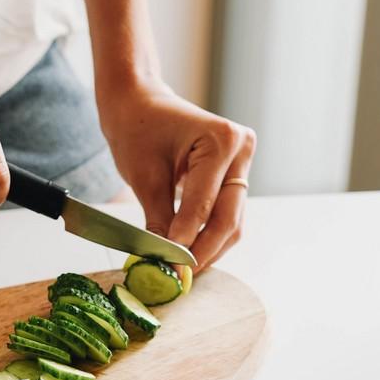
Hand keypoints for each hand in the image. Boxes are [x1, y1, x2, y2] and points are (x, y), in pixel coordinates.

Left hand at [98, 80, 255, 272]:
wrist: (138, 101)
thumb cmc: (137, 128)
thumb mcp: (144, 178)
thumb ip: (160, 222)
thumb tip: (165, 262)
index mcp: (221, 140)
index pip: (203, 206)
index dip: (186, 242)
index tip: (171, 270)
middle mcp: (241, 149)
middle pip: (228, 217)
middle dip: (203, 251)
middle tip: (180, 278)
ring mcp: (242, 161)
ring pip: (231, 221)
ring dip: (209, 248)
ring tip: (182, 270)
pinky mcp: (235, 173)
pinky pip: (226, 212)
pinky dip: (209, 234)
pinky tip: (189, 253)